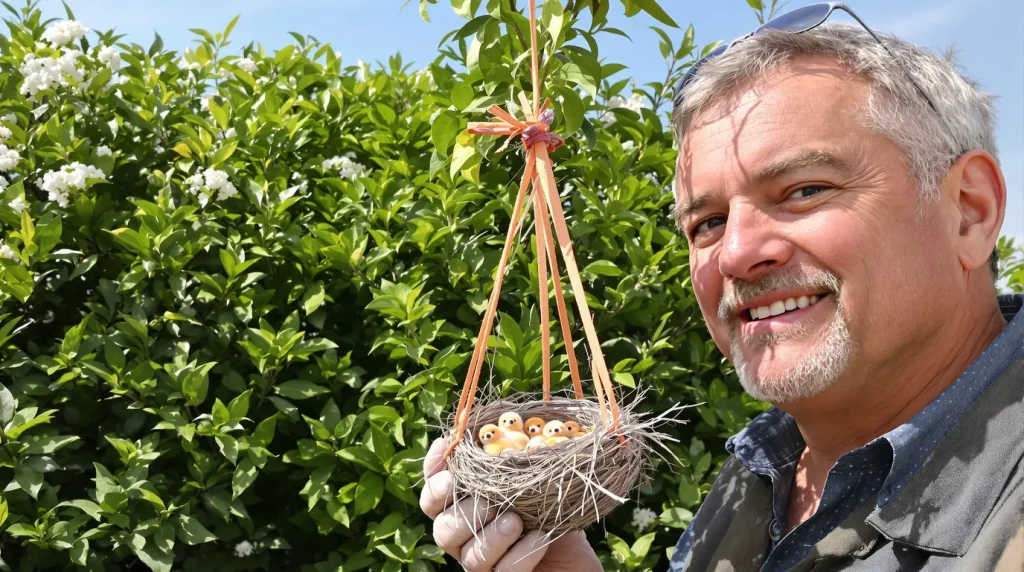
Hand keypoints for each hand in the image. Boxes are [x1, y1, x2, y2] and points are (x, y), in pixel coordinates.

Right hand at [419, 437, 602, 571]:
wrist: (582, 559)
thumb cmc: (558, 511)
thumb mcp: (541, 478)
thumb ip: (518, 456)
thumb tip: (507, 417)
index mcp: (466, 506)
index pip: (434, 489)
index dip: (433, 469)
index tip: (447, 447)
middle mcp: (467, 538)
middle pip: (442, 526)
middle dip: (461, 510)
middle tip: (487, 499)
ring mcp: (484, 564)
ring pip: (468, 555)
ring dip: (490, 535)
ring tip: (515, 520)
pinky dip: (519, 554)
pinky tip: (540, 538)